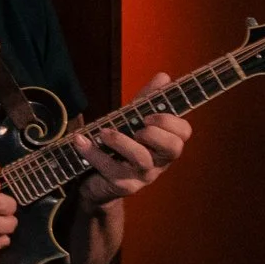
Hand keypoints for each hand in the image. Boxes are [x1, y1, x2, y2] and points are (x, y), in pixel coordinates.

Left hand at [70, 74, 190, 204]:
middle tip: (137, 127)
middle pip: (173, 147)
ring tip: (103, 132)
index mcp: (165, 144)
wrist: (96, 180)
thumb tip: (163, 77)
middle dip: (154, 132)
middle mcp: (159, 162)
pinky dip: (93, 152)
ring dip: (120, 140)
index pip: (184, 132)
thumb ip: (146, 100)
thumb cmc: (120, 146)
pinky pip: (111, 169)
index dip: (170, 121)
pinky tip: (81, 140)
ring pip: (141, 158)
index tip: (149, 115)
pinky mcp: (123, 186)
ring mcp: (142, 176)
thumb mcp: (132, 120)